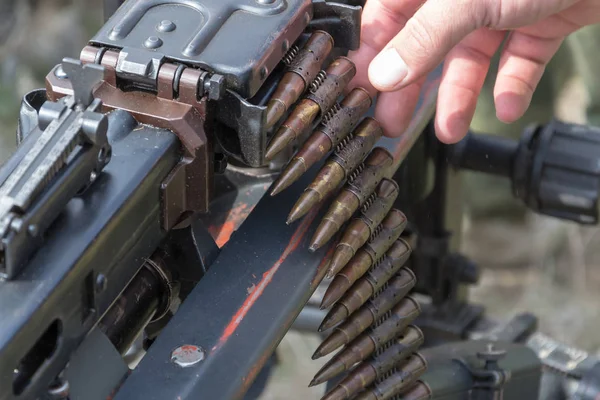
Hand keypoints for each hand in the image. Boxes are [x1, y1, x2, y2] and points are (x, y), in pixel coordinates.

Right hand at [348, 0, 599, 142]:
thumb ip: (424, 37)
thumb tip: (384, 72)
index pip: (389, 13)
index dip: (374, 52)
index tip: (361, 89)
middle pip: (425, 42)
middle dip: (411, 85)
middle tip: (392, 122)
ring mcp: (505, 4)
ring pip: (470, 56)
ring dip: (460, 97)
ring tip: (450, 132)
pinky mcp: (542, 20)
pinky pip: (518, 59)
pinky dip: (512, 85)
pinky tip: (508, 108)